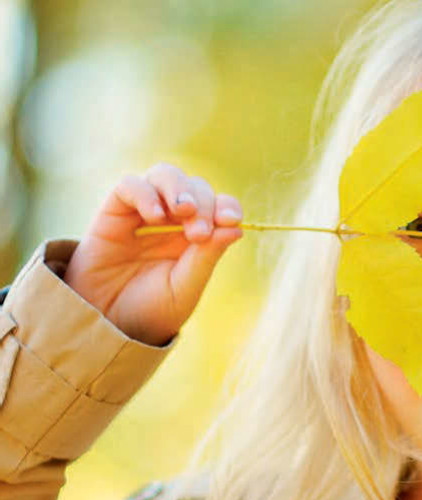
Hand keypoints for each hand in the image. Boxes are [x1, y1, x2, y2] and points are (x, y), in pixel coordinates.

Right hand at [62, 163, 243, 345]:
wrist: (106, 323)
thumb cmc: (149, 311)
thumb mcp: (184, 288)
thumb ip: (205, 258)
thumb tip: (236, 228)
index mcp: (196, 238)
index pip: (219, 207)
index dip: (227, 206)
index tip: (230, 220)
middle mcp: (173, 221)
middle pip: (195, 187)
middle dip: (203, 205)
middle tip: (198, 234)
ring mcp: (143, 212)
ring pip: (165, 175)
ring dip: (178, 188)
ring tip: (183, 212)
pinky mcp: (114, 211)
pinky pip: (130, 185)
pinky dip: (146, 193)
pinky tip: (155, 217)